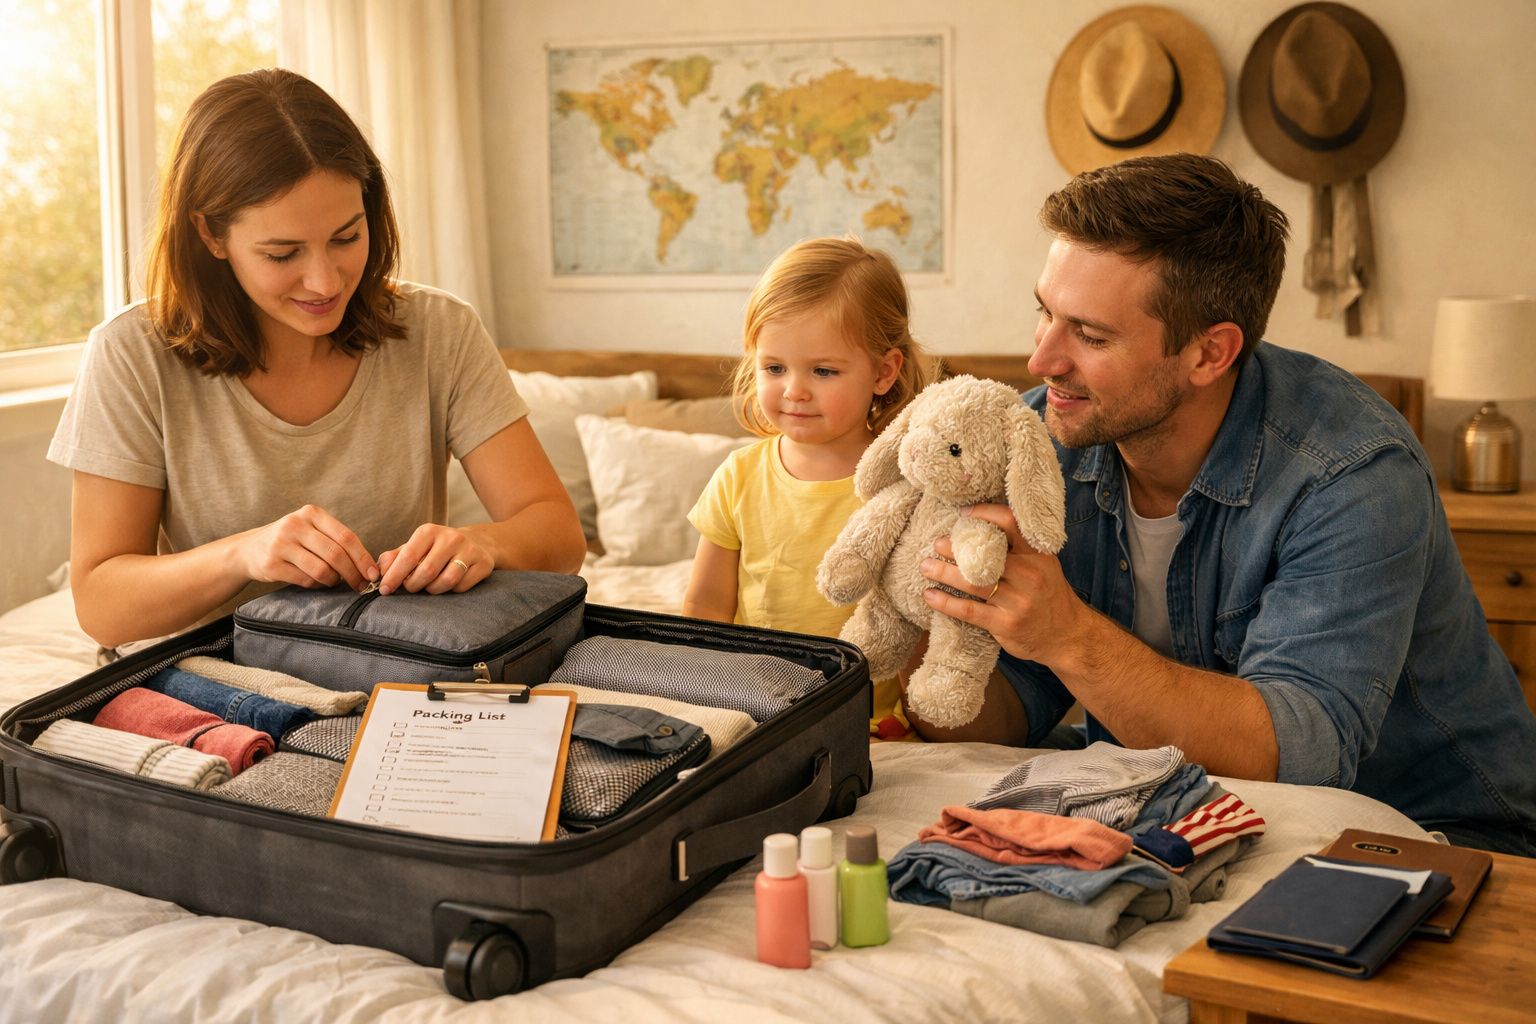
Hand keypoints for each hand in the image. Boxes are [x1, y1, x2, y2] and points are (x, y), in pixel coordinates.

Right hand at [240, 504, 378, 590]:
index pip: (346, 536)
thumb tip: (369, 567)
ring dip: (334, 581)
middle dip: (353, 574)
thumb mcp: (311, 529)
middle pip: (336, 554)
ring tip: (334, 581)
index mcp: (311, 513)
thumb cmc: (291, 541)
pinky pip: (306, 580)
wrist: (248, 549)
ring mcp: (281, 544)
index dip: (363, 558)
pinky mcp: (271, 564)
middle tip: (361, 586)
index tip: (373, 574)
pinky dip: (317, 585)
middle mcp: (295, 525)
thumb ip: (336, 540)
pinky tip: (316, 582)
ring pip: (322, 570)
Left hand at [376, 523, 490, 594]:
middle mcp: (451, 537)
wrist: (475, 543)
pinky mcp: (483, 564)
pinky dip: (452, 591)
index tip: (384, 590)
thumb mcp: (414, 548)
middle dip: (414, 585)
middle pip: (427, 571)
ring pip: (446, 580)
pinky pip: (462, 586)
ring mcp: (469, 550)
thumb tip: (377, 571)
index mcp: (429, 531)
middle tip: (411, 588)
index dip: (394, 576)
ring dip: (433, 590)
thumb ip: (393, 558)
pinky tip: (449, 584)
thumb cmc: (437, 549)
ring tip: (430, 586)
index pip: (408, 556)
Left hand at [919, 503, 1084, 664]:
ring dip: (943, 572)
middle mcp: (1030, 574)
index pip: (1010, 523)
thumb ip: (1019, 549)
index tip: (963, 513)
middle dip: (955, 548)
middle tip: (937, 544)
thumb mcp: (1044, 565)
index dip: (984, 513)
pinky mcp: (1006, 624)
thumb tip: (980, 526)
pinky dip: (946, 603)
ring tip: (925, 566)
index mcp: (1038, 554)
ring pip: (972, 582)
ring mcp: (1018, 601)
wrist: (1067, 636)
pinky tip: (930, 596)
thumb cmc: (1048, 595)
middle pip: (985, 554)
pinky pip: (969, 611)